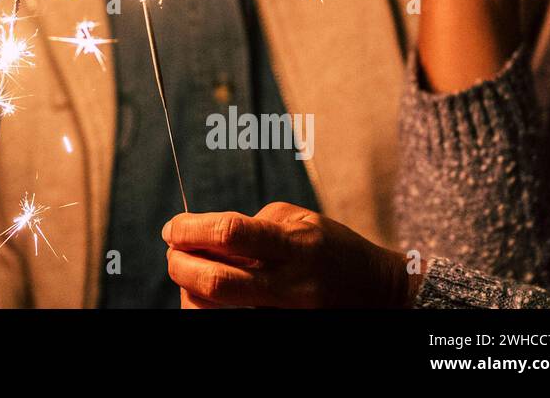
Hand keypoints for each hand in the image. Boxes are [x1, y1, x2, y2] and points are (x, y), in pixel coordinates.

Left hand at [161, 203, 419, 308]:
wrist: (377, 292)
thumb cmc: (330, 247)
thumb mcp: (298, 221)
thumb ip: (252, 224)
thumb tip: (201, 235)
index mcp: (296, 245)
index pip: (231, 234)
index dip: (191, 229)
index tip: (172, 227)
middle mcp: (292, 285)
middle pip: (217, 281)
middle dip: (180, 265)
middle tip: (173, 252)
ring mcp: (288, 314)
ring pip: (218, 310)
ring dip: (189, 289)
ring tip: (188, 273)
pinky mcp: (283, 329)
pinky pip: (233, 322)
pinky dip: (210, 308)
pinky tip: (206, 293)